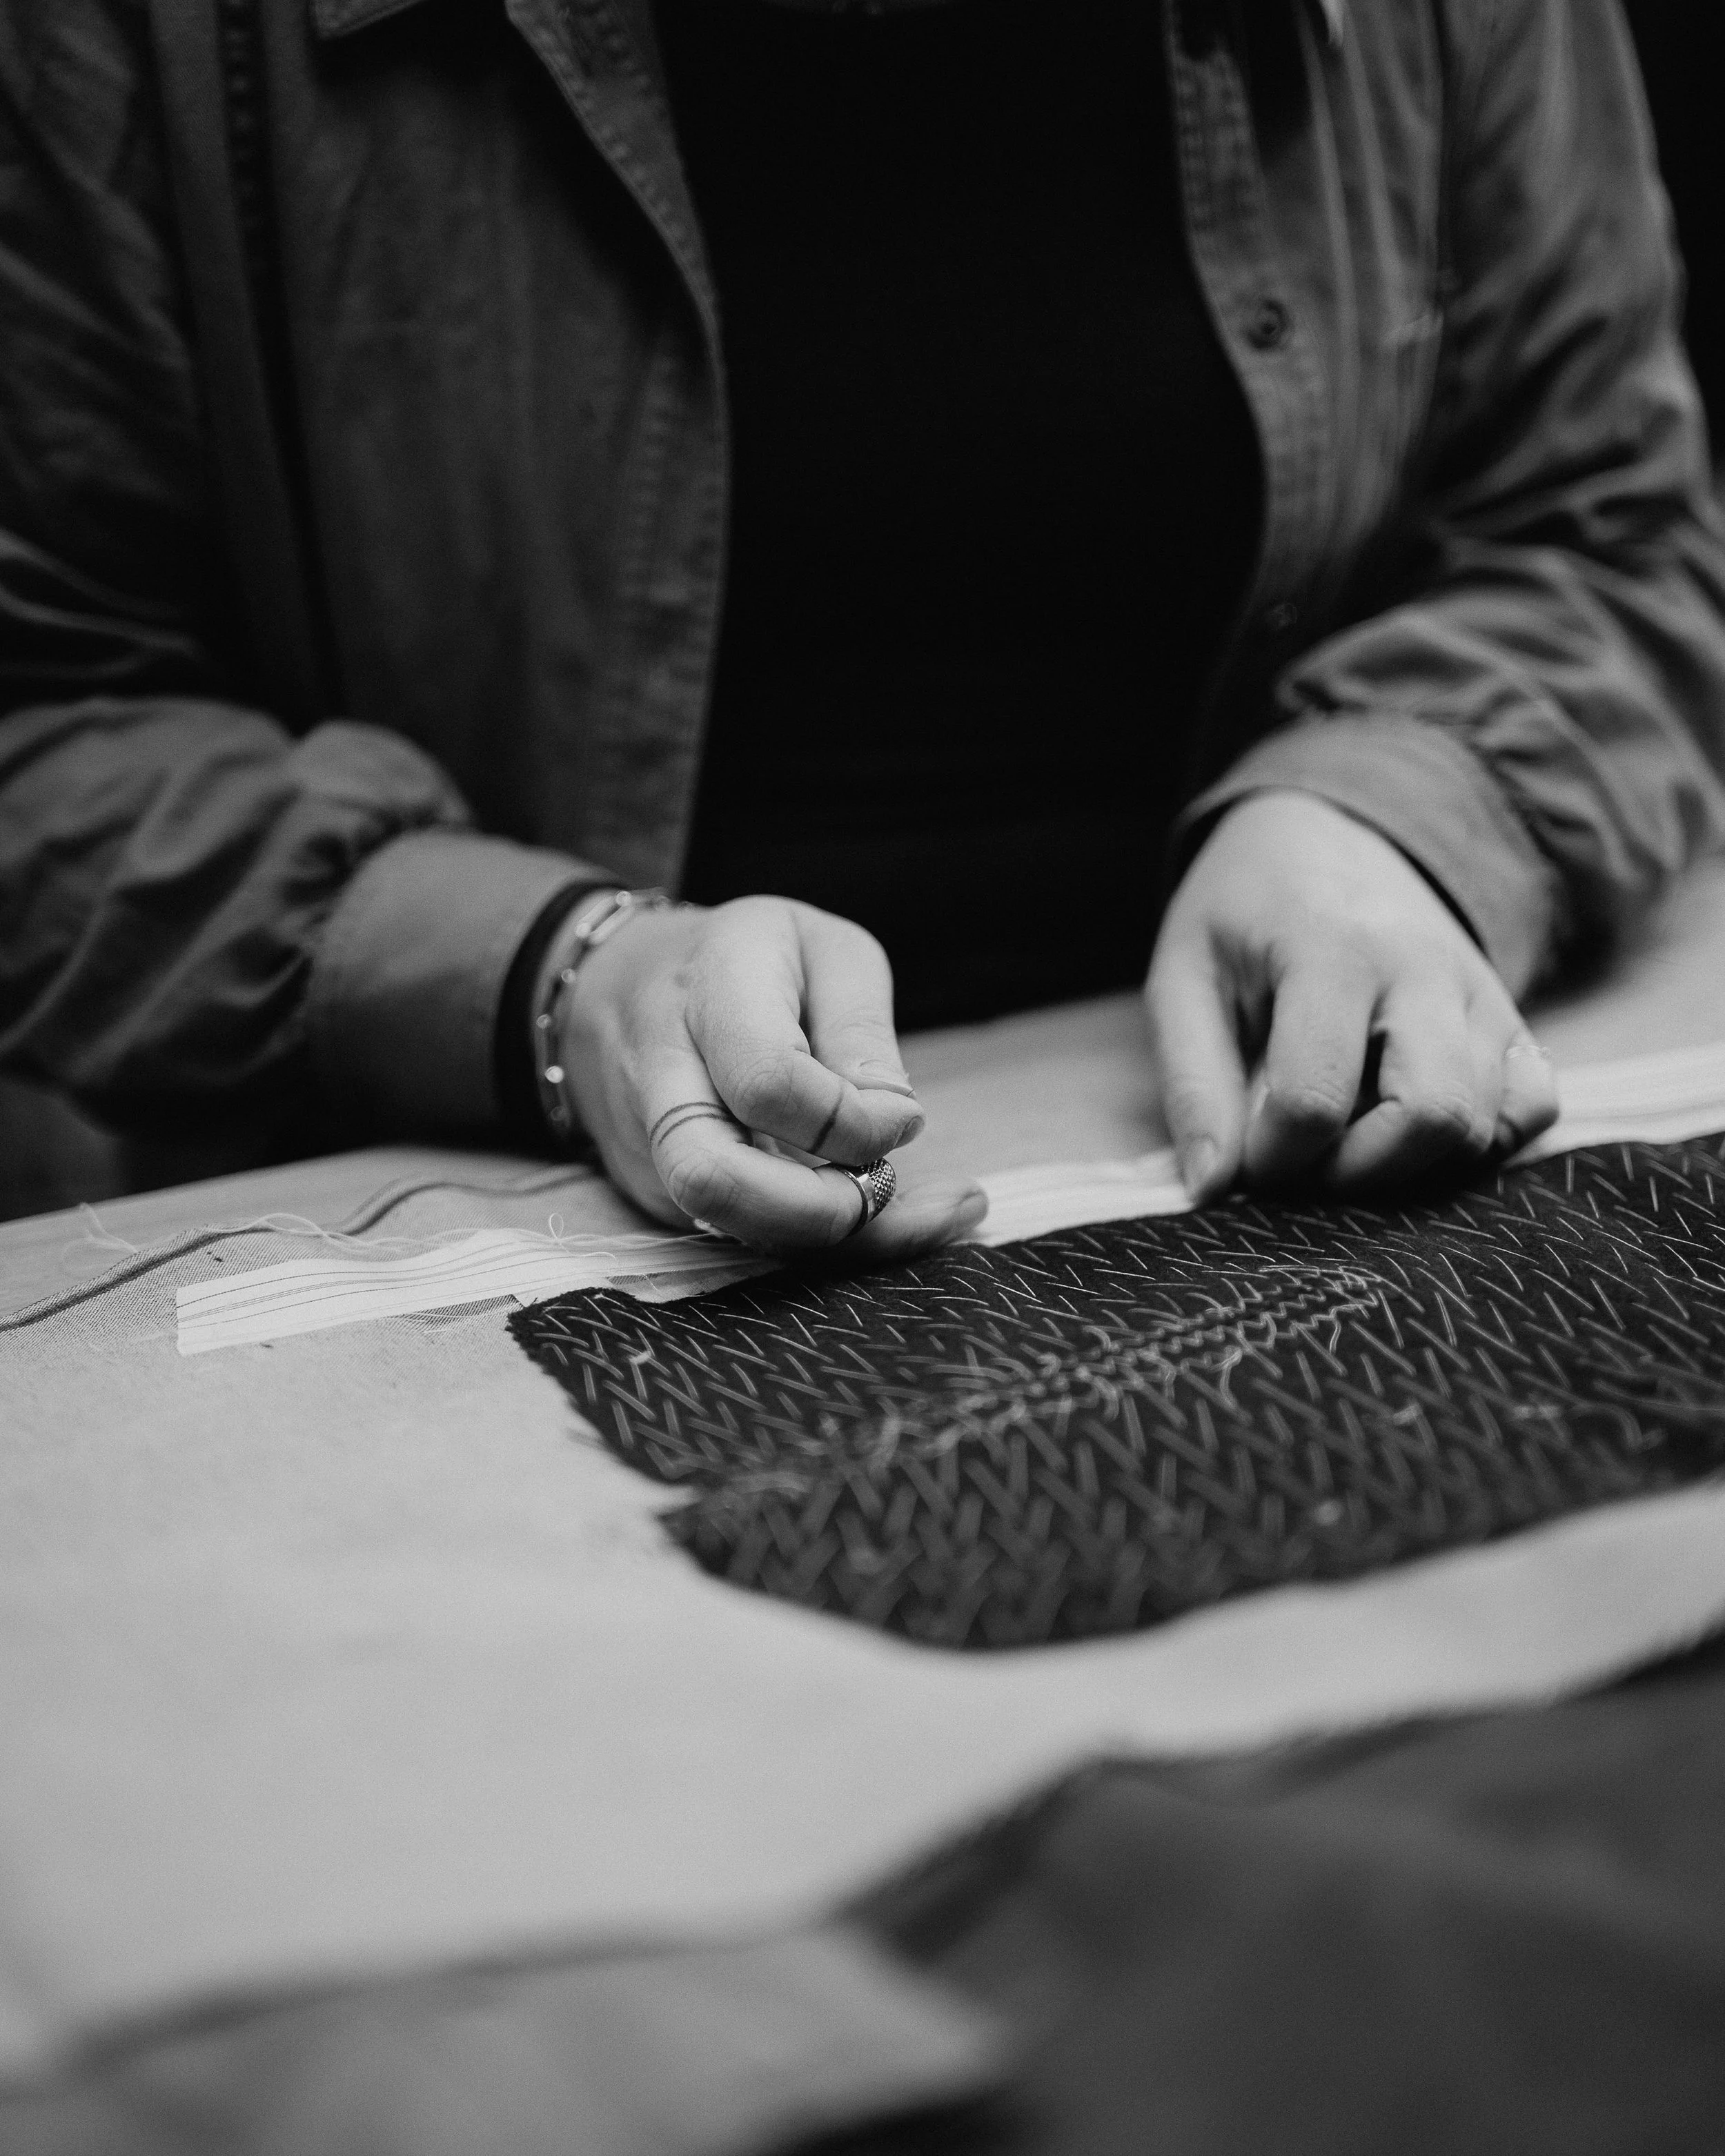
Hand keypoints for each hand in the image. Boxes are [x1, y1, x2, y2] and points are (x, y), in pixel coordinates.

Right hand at [553, 895, 986, 1256]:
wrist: (621, 980)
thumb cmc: (747, 959)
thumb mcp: (826, 951)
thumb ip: (860, 1032)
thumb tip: (892, 1123)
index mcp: (710, 988)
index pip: (767, 1081)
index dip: (850, 1120)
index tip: (903, 1117)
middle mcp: (656, 1072)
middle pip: (713, 1179)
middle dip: (821, 1210)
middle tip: (894, 1188)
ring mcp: (643, 1143)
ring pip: (727, 1226)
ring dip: (833, 1239)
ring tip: (925, 1212)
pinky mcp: (652, 1191)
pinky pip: (735, 1235)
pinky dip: (814, 1239)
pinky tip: (872, 1208)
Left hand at [1145, 791, 1558, 1201]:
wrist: (1325, 833)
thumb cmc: (1241, 915)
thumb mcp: (1182, 979)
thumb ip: (1192, 1086)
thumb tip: (1210, 1190)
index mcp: (1331, 949)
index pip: (1315, 1099)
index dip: (1274, 1160)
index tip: (1249, 1156)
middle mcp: (1426, 968)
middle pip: (1429, 1118)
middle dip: (1357, 1173)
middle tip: (1305, 1159)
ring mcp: (1483, 993)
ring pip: (1483, 1126)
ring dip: (1409, 1164)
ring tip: (1346, 1137)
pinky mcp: (1515, 1019)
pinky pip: (1532, 1109)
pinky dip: (1478, 1143)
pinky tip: (1409, 1126)